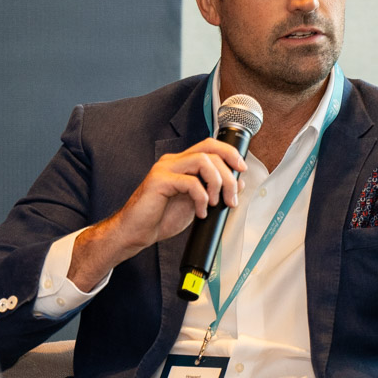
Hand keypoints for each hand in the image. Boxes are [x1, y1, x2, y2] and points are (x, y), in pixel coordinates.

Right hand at [68, 139, 248, 288]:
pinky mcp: (159, 181)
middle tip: (231, 197)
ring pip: (203, 162)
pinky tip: (200, 212)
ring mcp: (165, 169)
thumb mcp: (195, 204)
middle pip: (210, 151)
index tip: (242, 169)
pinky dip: (201, 198)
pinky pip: (190, 182)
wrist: (135, 232)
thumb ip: (212, 191)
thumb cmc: (160, 218)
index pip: (210, 146)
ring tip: (215, 203)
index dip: (230, 153)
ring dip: (217, 183)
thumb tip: (237, 184)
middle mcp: (173, 161)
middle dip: (228, 173)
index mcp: (181, 164)